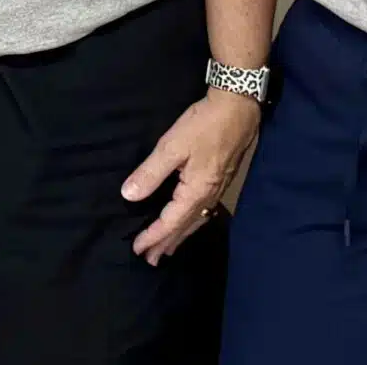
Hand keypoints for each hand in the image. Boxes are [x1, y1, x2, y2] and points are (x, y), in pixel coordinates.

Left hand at [123, 90, 260, 264]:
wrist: (237, 107)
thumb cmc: (203, 125)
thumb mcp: (171, 146)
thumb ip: (150, 172)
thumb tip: (129, 196)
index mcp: (196, 191)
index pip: (171, 222)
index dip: (153, 236)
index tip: (138, 249)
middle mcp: (209, 195)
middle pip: (185, 227)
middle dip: (167, 243)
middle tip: (151, 260)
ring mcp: (218, 188)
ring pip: (196, 220)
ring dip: (180, 236)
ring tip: (167, 249)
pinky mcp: (221, 180)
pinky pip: (203, 211)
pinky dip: (191, 222)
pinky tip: (189, 220)